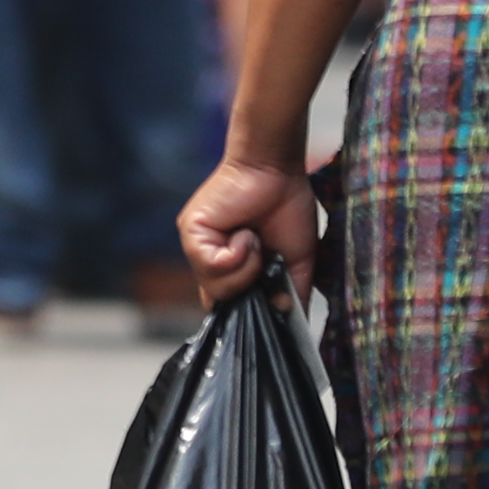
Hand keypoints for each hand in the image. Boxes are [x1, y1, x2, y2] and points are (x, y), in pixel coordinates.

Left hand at [177, 154, 314, 306]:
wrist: (277, 172)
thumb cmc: (288, 208)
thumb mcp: (297, 261)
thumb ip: (292, 293)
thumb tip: (286, 317)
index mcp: (234, 269)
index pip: (229, 306)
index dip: (247, 311)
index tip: (268, 301)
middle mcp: (212, 261)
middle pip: (223, 304)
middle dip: (250, 288)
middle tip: (266, 257)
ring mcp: (199, 248)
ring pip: (217, 289)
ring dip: (246, 268)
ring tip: (255, 240)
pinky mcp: (191, 233)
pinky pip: (212, 266)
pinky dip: (237, 253)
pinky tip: (244, 232)